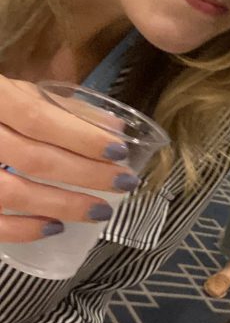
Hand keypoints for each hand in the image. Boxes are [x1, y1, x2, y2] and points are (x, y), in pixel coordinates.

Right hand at [0, 77, 138, 242]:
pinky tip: (54, 227)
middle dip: (85, 174)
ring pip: (11, 193)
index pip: (37, 118)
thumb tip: (115, 128)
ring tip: (99, 210)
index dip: (80, 137)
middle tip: (124, 183)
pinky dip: (22, 229)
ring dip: (62, 204)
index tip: (120, 151)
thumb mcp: (12, 92)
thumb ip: (61, 109)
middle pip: (32, 158)